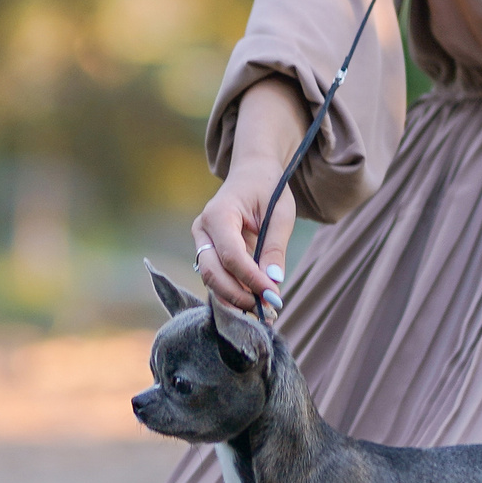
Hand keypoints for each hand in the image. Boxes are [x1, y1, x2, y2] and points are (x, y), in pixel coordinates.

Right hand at [194, 77, 306, 318]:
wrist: (252, 174)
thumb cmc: (268, 189)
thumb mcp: (280, 214)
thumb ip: (274, 248)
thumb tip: (273, 281)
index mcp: (219, 214)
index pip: (231, 255)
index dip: (251, 279)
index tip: (273, 295)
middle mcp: (202, 229)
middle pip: (212, 272)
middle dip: (238, 295)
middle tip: (266, 308)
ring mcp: (201, 241)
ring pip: (210, 279)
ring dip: (235, 298)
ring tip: (263, 309)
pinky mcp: (206, 251)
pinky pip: (216, 276)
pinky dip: (233, 291)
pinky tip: (254, 300)